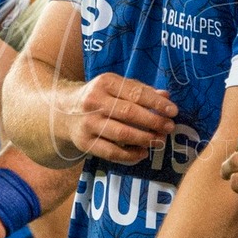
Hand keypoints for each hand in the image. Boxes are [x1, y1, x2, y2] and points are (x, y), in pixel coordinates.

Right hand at [55, 73, 175, 164]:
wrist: (63, 112)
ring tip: (159, 141)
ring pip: (121, 133)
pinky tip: (143, 153)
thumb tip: (166, 96)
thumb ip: (140, 90)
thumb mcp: (116, 87)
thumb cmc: (99, 97)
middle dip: (153, 121)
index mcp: (105, 83)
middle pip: (129, 113)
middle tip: (169, 128)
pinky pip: (111, 152)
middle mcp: (94, 101)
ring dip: (144, 139)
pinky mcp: (85, 142)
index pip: (135, 92)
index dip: (156, 103)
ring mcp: (88, 123)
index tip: (173, 111)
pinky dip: (130, 155)